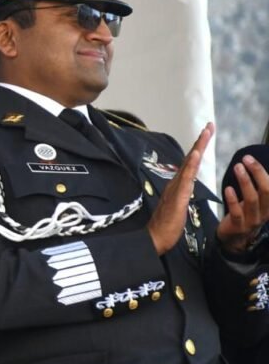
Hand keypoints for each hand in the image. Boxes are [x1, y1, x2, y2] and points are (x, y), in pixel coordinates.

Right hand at [146, 123, 212, 254]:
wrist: (155, 238)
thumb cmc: (166, 226)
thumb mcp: (178, 207)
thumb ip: (181, 194)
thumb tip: (185, 187)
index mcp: (178, 185)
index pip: (191, 163)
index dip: (198, 148)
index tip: (206, 134)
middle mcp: (175, 182)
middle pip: (190, 158)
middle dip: (200, 141)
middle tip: (209, 126)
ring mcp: (176, 188)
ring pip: (189, 164)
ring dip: (198, 147)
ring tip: (206, 133)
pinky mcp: (178, 195)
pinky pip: (186, 177)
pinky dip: (192, 164)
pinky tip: (197, 153)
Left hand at [217, 153, 268, 253]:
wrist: (235, 239)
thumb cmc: (245, 214)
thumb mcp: (255, 201)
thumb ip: (258, 187)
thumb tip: (253, 165)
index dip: (262, 171)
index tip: (250, 157)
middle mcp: (265, 212)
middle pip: (266, 191)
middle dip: (257, 173)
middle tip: (245, 159)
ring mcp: (252, 220)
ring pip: (252, 200)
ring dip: (245, 182)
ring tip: (237, 167)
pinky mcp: (238, 226)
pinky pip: (237, 212)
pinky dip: (233, 199)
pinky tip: (228, 188)